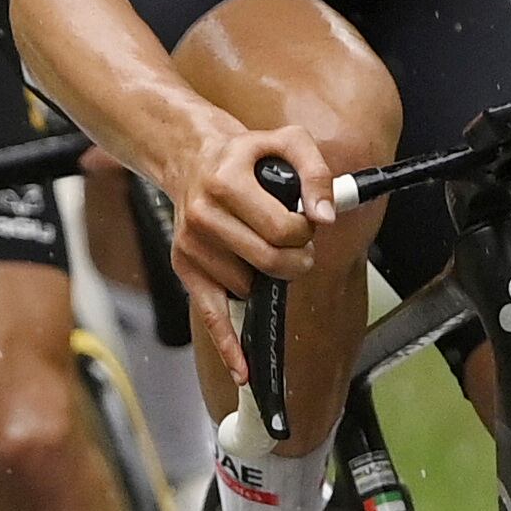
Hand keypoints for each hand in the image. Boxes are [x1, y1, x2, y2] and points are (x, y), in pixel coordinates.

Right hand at [160, 124, 339, 389]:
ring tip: (259, 245)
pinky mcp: (185, 267)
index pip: (281, 229)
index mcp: (226, 182)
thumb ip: (316, 173)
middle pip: (267, 262)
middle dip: (294, 260)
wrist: (193, 157)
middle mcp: (202, 216)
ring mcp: (191, 245)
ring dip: (265, 277)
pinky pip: (211, 314)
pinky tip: (243, 370)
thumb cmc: (247, 155)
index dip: (304, 233)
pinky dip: (228, 345)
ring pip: (247, 287)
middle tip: (296, 247)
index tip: (304, 224)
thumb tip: (325, 216)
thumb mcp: (288, 141)